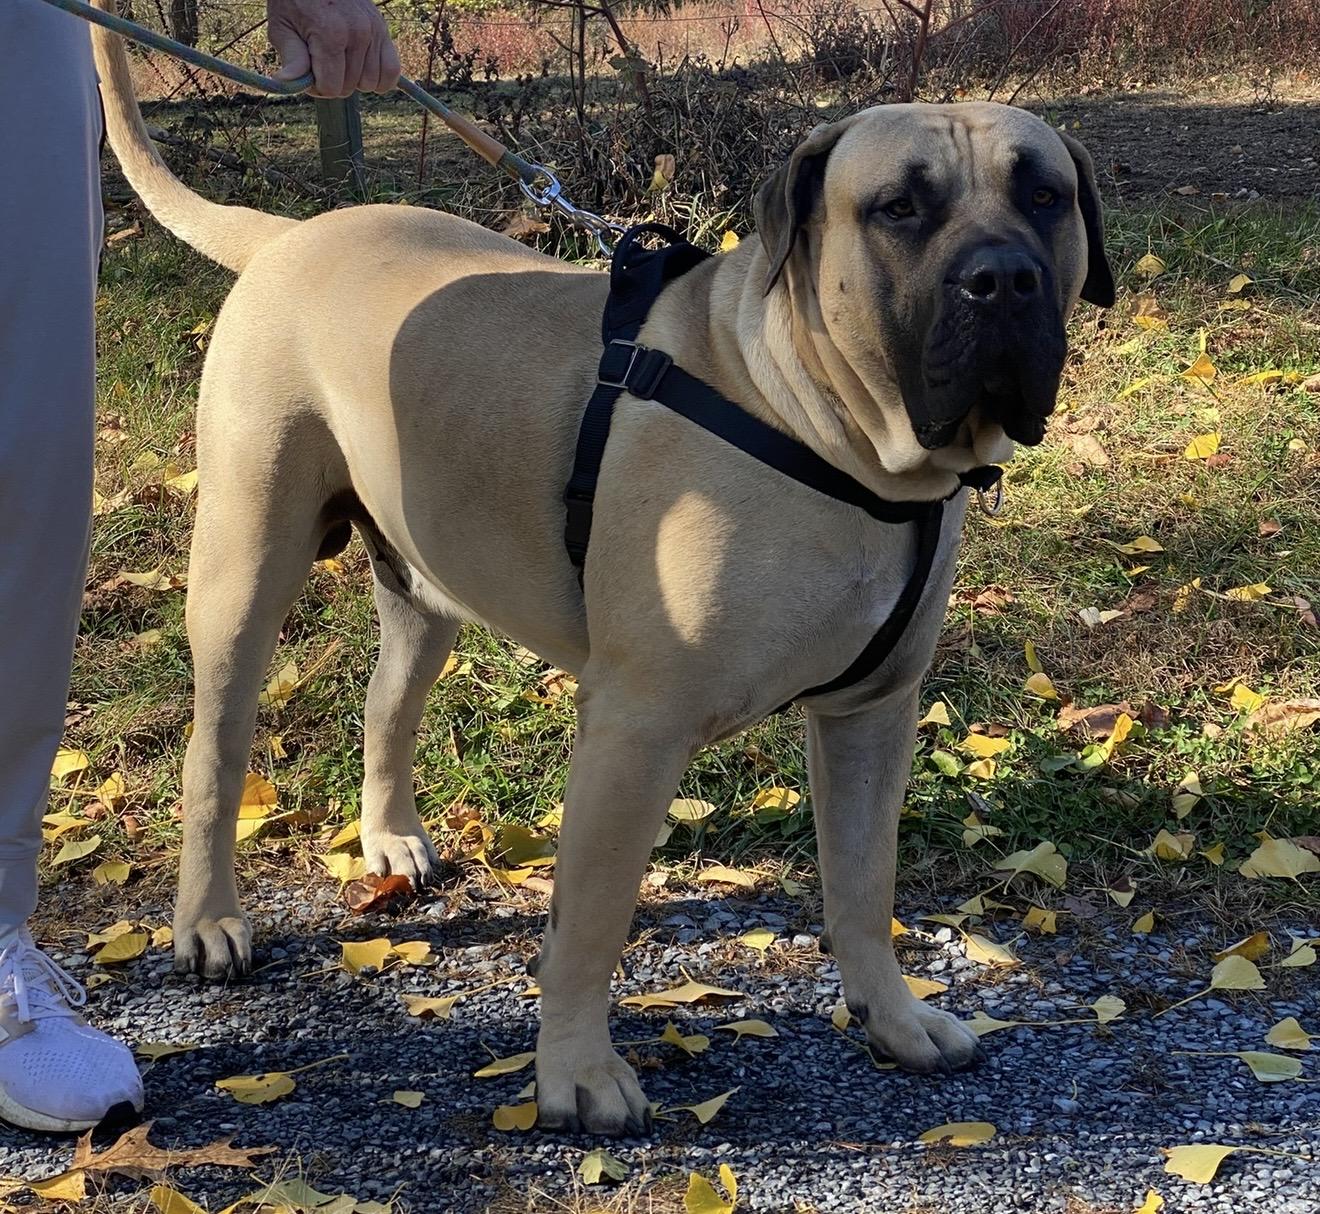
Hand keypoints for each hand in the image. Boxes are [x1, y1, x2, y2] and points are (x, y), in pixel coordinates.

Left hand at [267, 0, 401, 97]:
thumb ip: (291, 58)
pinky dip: (379, 78)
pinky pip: (392, 71)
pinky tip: (363, 70)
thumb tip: (286, 82)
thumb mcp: (282, 27)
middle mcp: (358, 34)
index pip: (331, 88)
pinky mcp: (383, 31)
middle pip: (349, 88)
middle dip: (334, 82)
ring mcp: (374, 32)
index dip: (317, 88)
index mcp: (331, 35)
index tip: (309, 74)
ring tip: (340, 62)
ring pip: (370, 84)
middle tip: (322, 65)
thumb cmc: (295, 2)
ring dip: (354, 80)